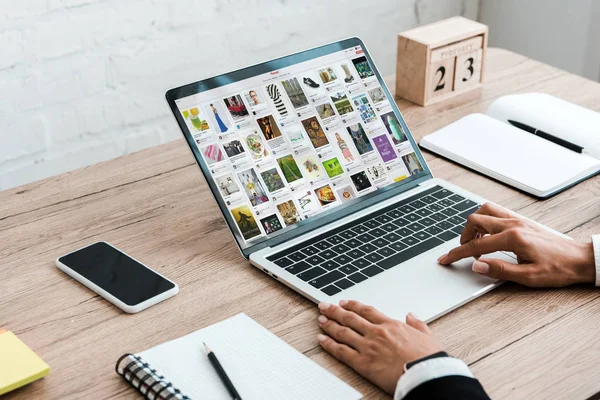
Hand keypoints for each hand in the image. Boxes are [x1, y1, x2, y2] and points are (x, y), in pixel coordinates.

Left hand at [317, 300, 442, 393]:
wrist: (426, 375)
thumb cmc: (429, 359)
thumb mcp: (428, 336)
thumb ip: (417, 324)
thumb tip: (411, 315)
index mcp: (391, 325)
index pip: (366, 311)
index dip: (353, 305)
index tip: (344, 302)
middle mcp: (376, 333)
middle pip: (350, 318)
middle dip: (335, 311)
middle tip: (324, 306)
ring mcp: (368, 347)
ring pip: (343, 332)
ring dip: (329, 324)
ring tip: (320, 320)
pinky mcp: (363, 363)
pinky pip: (341, 351)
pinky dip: (329, 344)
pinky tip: (321, 339)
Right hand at [438, 202, 594, 286]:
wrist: (579, 260)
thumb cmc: (558, 269)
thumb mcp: (528, 277)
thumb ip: (500, 270)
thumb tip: (476, 266)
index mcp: (513, 238)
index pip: (476, 246)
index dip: (457, 254)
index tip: (445, 259)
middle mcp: (513, 224)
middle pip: (475, 221)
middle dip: (463, 236)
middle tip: (462, 251)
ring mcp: (518, 220)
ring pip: (485, 211)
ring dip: (474, 224)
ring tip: (474, 241)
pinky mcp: (522, 220)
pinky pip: (496, 212)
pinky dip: (485, 220)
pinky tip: (488, 234)